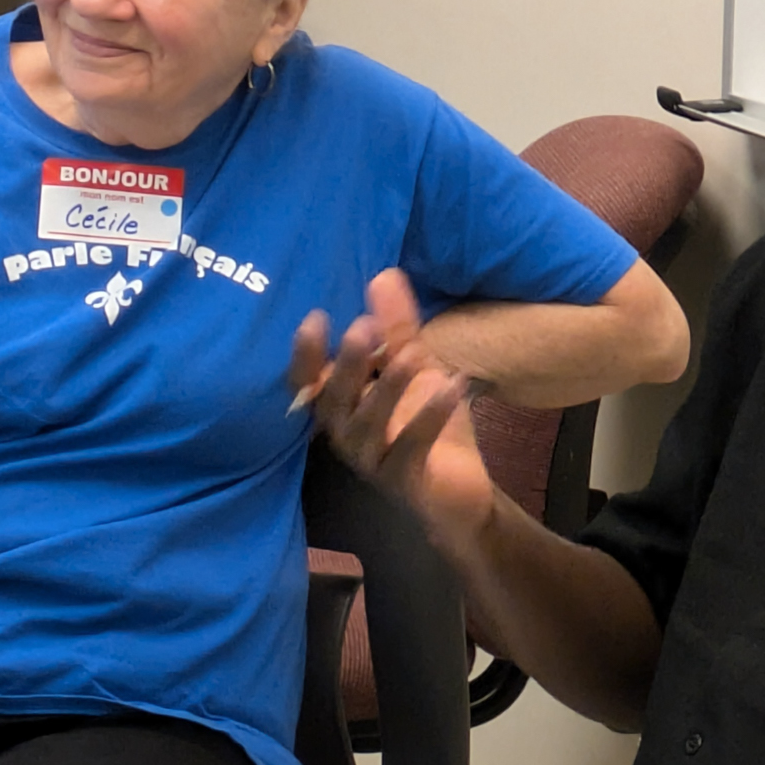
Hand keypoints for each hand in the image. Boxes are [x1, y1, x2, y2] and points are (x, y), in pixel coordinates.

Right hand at [291, 270, 493, 544]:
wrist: (459, 490)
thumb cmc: (425, 423)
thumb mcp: (414, 366)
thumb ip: (396, 327)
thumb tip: (384, 274)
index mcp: (340, 406)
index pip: (308, 382)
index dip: (306, 355)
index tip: (315, 317)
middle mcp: (345, 434)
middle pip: (334, 401)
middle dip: (347, 364)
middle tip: (362, 327)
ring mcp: (372, 460)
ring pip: (368, 424)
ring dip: (389, 386)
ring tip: (412, 355)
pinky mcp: (404, 480)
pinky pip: (412, 447)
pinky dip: (431, 416)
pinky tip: (453, 386)